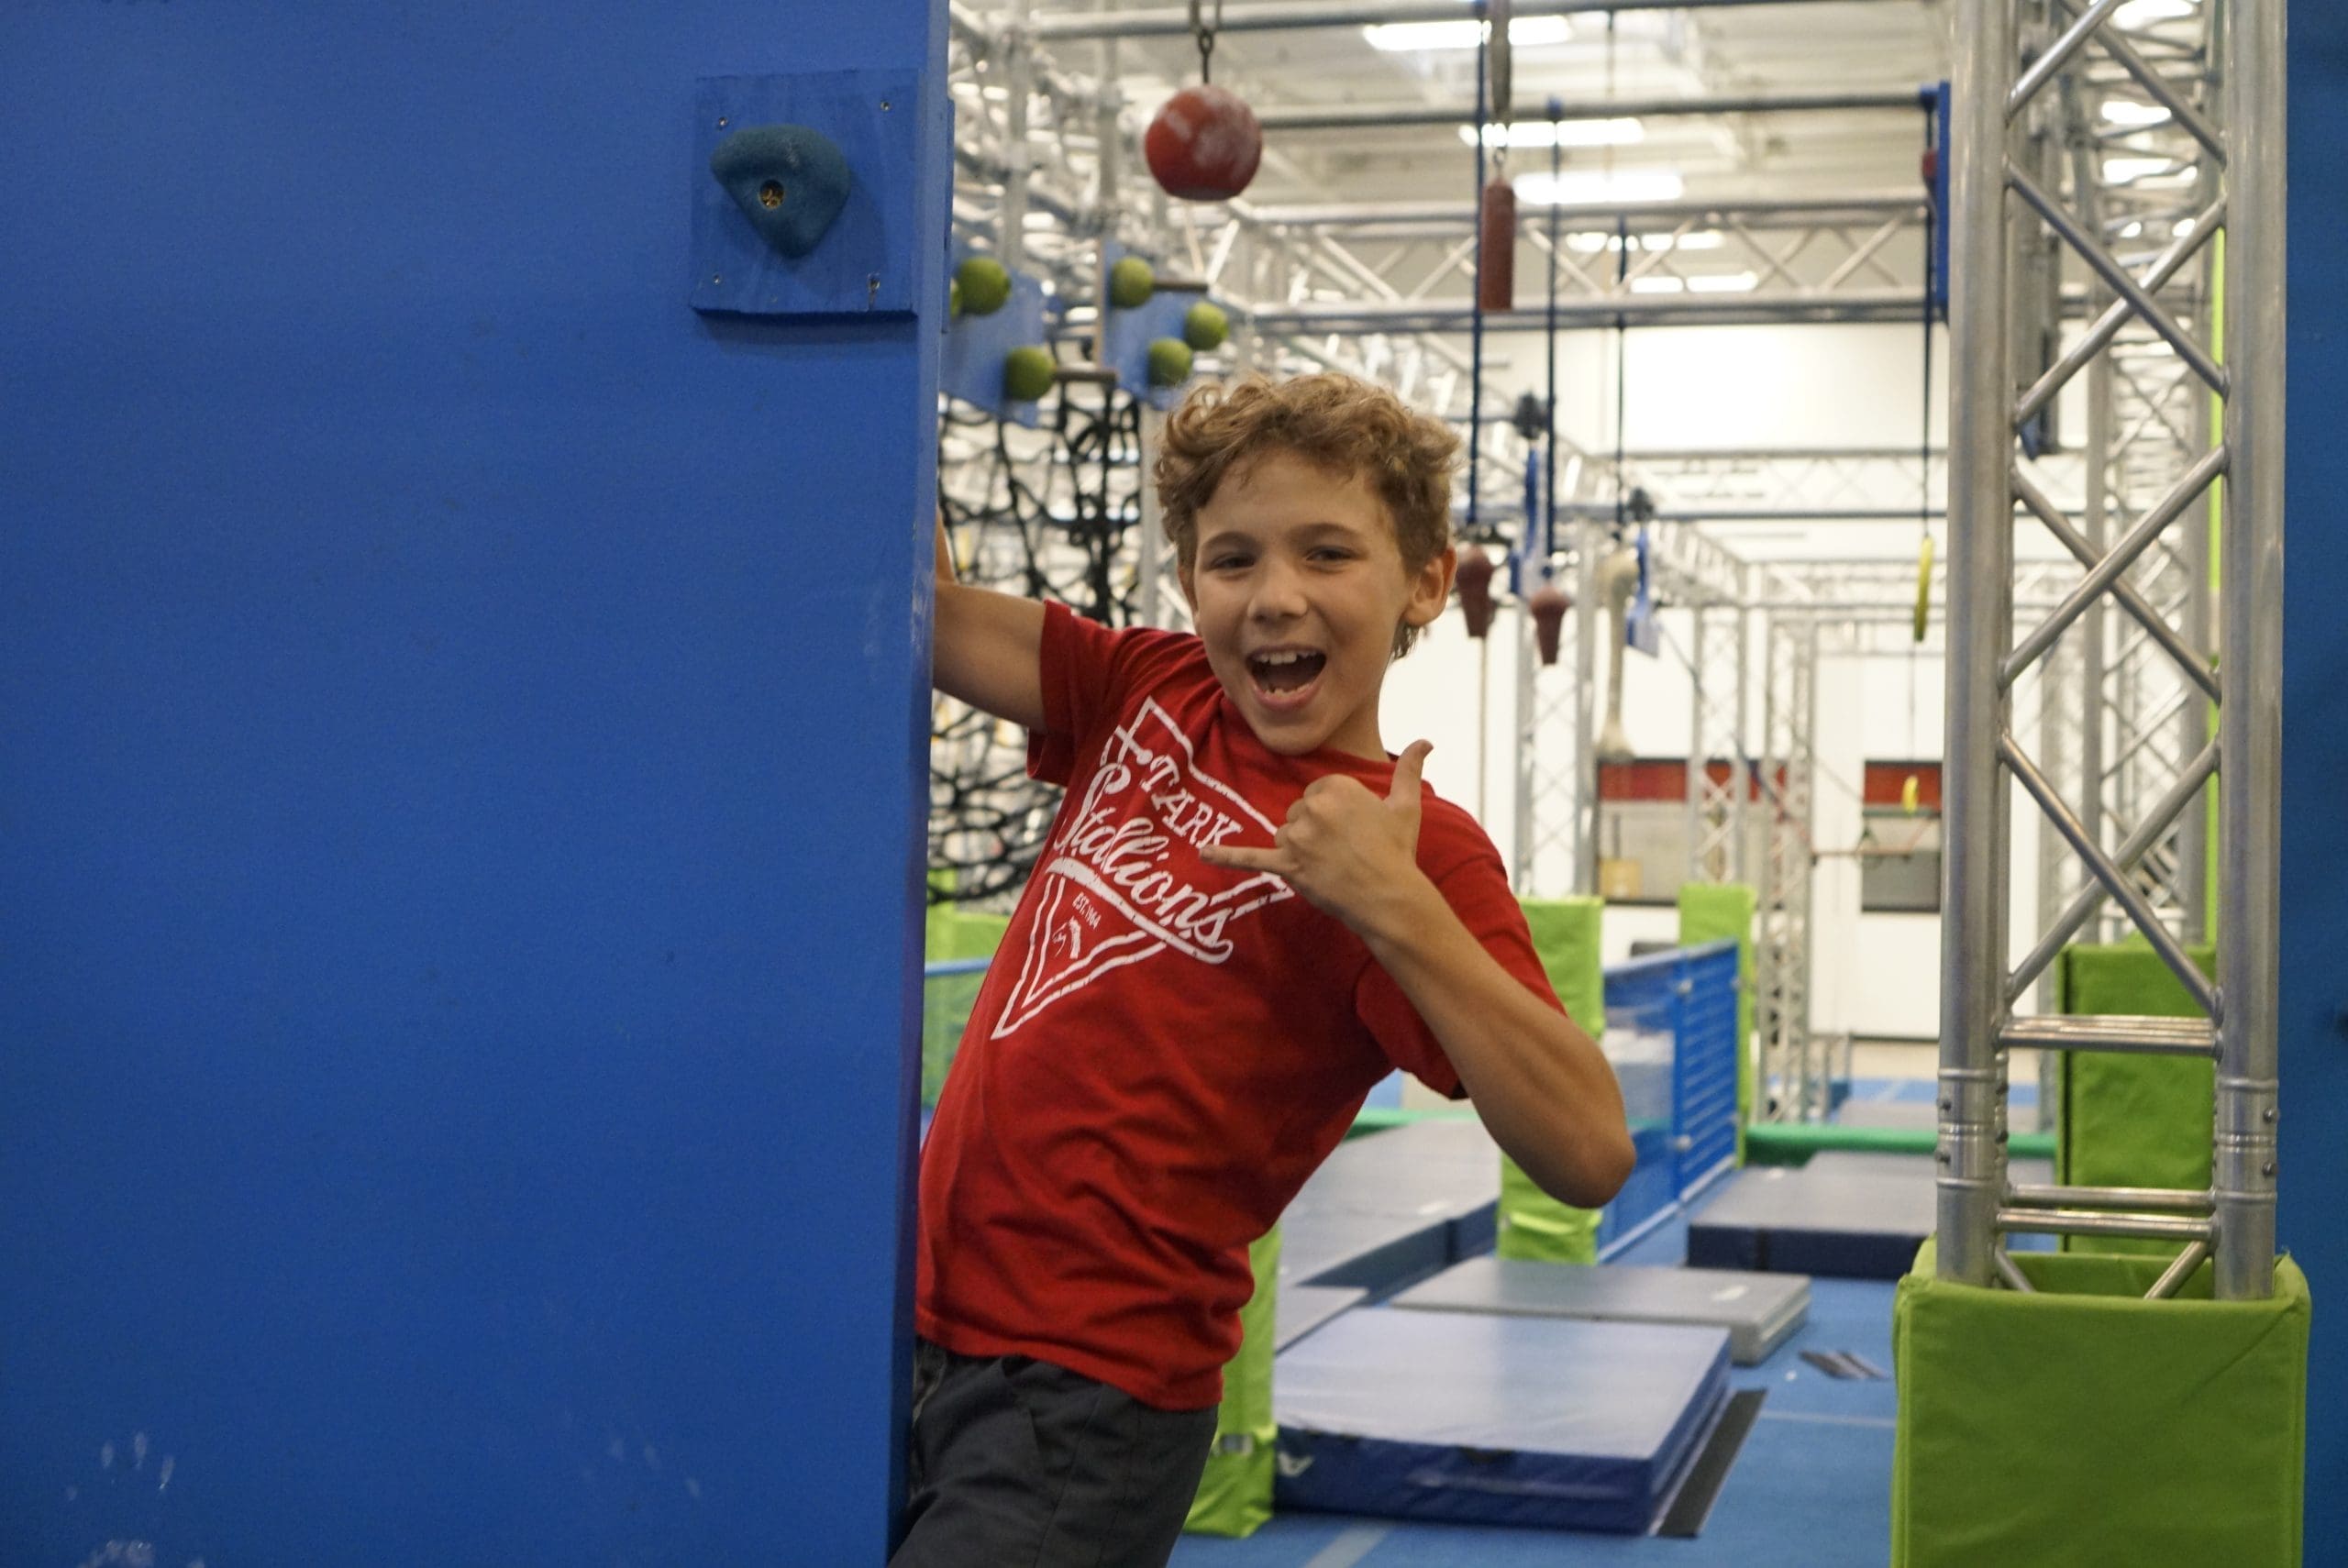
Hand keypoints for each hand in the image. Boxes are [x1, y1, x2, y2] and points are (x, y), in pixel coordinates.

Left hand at [1200, 740, 1437, 937]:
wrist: (1390, 897)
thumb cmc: (1397, 851)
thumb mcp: (1405, 806)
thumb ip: (1409, 768)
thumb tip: (1426, 741)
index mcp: (1336, 787)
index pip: (1318, 793)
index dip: (1334, 815)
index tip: (1353, 832)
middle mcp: (1313, 807)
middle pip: (1298, 813)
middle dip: (1316, 832)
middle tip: (1345, 851)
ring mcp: (1298, 838)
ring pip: (1285, 836)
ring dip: (1300, 850)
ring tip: (1330, 865)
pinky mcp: (1287, 866)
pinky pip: (1250, 859)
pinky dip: (1226, 857)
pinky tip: (1203, 853)